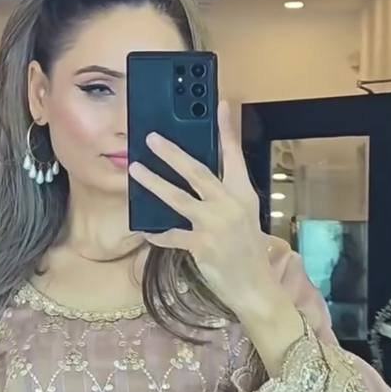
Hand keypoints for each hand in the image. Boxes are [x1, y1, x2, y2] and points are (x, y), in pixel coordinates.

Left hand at [128, 101, 281, 320]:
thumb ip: (225, 197)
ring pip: (178, 198)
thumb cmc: (247, 252)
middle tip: (152, 138)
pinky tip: (145, 230)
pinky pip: (172, 235)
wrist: (255, 287)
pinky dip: (157, 233)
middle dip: (172, 153)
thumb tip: (199, 179)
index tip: (220, 104)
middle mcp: (230, 205)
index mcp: (243, 194)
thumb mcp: (244, 218)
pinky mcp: (202, 245)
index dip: (226, 130)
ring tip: (134, 170)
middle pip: (198, 171)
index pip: (234, 156)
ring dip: (154, 183)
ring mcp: (216, 225)